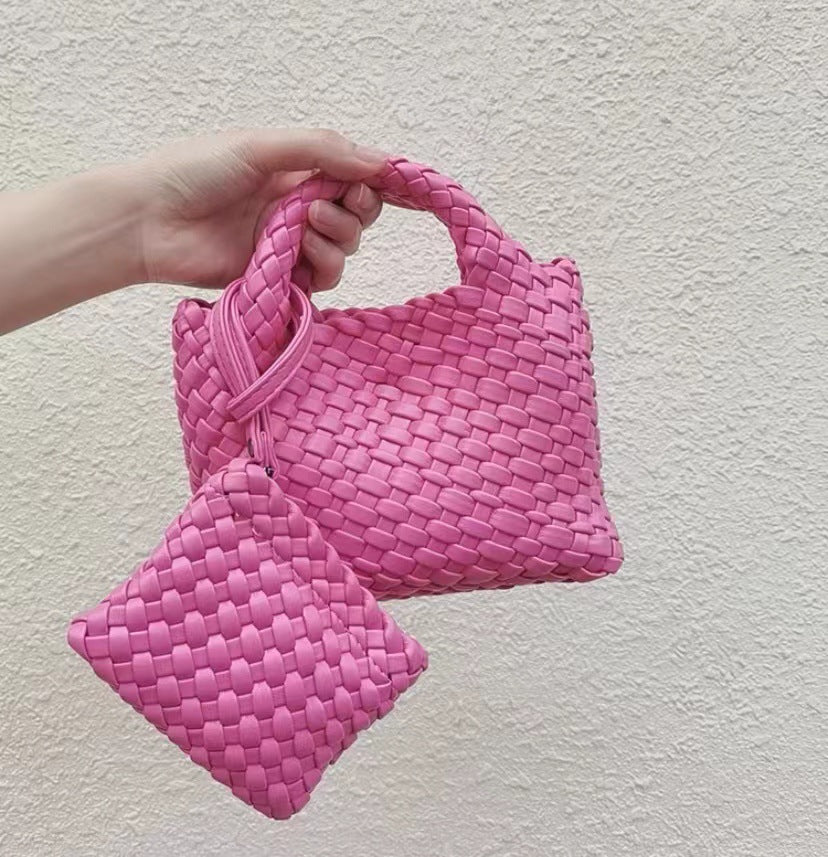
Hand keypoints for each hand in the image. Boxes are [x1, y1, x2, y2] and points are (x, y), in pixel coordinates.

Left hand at [133, 128, 385, 290]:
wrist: (150, 220)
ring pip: (344, 249)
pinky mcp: (281, 278)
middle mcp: (298, 207)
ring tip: (305, 229)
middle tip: (323, 208)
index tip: (378, 184)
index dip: (372, 182)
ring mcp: (290, 244)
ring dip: (338, 239)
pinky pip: (323, 279)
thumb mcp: (260, 146)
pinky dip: (322, 266)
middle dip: (354, 212)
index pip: (354, 177)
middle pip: (356, 216)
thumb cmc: (194, 172)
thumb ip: (321, 150)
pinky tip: (299, 254)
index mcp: (296, 170)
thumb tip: (380, 162)